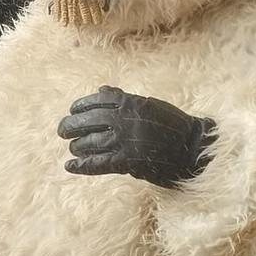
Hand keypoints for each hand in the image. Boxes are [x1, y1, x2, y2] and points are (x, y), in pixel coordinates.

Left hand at [58, 87, 213, 187]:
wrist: (191, 148)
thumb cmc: (172, 124)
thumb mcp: (149, 104)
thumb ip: (123, 98)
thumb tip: (101, 88)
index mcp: (129, 103)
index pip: (95, 101)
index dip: (79, 106)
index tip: (72, 111)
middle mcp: (123, 120)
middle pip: (86, 122)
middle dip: (70, 126)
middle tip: (63, 131)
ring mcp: (124, 141)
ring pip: (88, 143)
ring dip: (77, 146)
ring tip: (74, 148)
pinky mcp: (126, 161)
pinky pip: (96, 163)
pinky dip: (80, 165)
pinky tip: (70, 166)